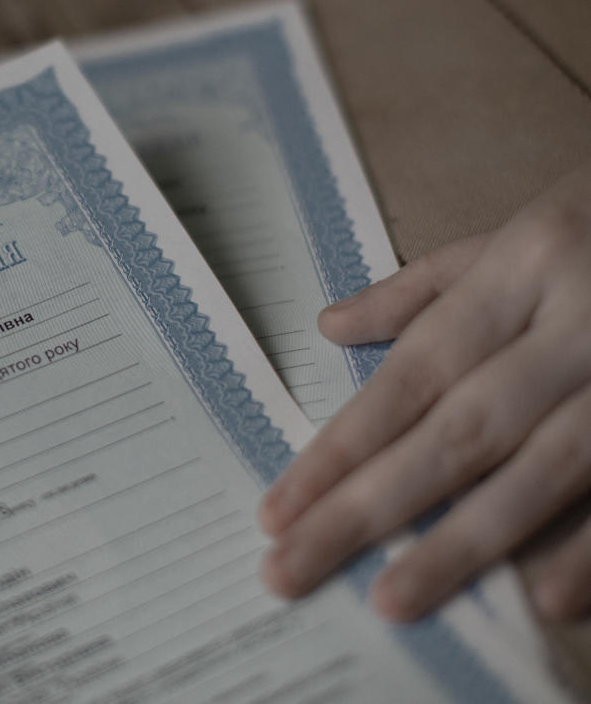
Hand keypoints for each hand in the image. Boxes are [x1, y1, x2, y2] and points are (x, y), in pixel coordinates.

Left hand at [258, 161, 590, 620]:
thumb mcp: (514, 238)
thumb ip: (422, 290)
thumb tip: (328, 327)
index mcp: (522, 270)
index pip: (414, 373)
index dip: (343, 446)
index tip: (278, 510)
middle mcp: (579, 328)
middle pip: (460, 432)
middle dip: (369, 508)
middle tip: (290, 570)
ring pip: (544, 472)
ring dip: (463, 543)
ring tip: (390, 601)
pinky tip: (548, 601)